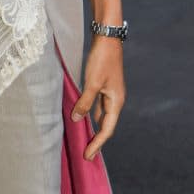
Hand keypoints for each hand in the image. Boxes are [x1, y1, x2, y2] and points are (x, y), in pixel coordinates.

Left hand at [71, 35, 125, 160]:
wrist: (107, 38)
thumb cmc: (101, 60)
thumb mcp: (91, 82)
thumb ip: (85, 102)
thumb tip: (77, 120)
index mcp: (116, 102)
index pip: (107, 129)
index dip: (97, 143)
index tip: (87, 155)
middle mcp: (115, 99)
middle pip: (106, 124)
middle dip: (96, 139)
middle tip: (86, 153)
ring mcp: (110, 91)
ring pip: (101, 114)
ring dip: (93, 125)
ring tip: (84, 137)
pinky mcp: (104, 84)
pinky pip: (97, 103)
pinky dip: (90, 111)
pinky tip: (83, 115)